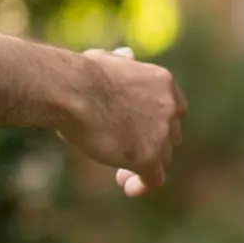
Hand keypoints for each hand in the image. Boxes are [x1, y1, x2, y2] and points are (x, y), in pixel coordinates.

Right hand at [58, 46, 185, 197]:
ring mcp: (161, 132)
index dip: (156, 121)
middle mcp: (169, 106)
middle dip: (151, 144)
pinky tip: (128, 188)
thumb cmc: (78, 74)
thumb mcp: (104, 60)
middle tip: (124, 151)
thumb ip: (122, 63)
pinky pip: (154, 178)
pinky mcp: (148, 155)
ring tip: (119, 173)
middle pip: (170, 135)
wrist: (71, 89)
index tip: (136, 129)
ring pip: (162, 158)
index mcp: (162, 81)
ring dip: (144, 165)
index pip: (172, 108)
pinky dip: (143, 184)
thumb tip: (127, 54)